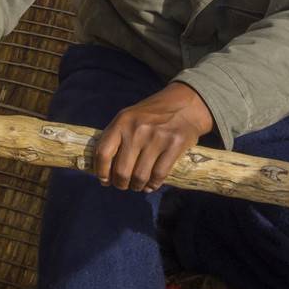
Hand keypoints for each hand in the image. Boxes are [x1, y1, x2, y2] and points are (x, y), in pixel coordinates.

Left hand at [92, 82, 213, 191]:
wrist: (186, 103)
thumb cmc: (153, 114)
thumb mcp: (130, 117)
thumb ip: (117, 138)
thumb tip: (102, 169)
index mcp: (123, 120)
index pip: (103, 153)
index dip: (101, 172)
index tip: (105, 180)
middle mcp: (138, 129)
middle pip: (121, 171)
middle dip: (121, 183)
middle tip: (124, 184)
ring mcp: (157, 137)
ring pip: (139, 177)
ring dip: (137, 186)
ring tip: (138, 184)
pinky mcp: (174, 145)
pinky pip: (158, 176)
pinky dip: (153, 185)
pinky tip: (152, 184)